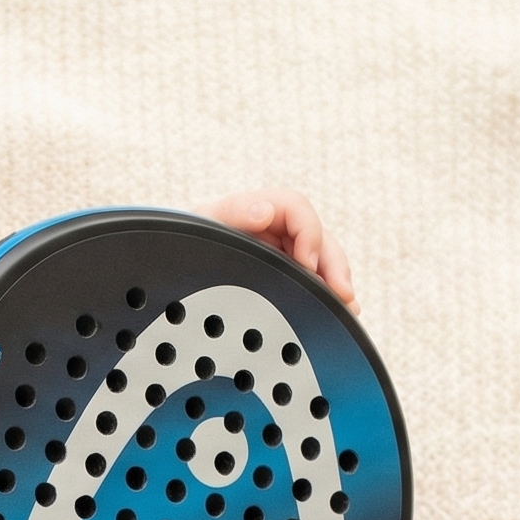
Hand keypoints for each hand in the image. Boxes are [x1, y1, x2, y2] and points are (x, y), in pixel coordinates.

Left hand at [199, 188, 356, 308]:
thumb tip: (266, 211)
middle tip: (343, 294)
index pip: (296, 208)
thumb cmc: (184, 242)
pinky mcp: (281, 273)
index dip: (309, 233)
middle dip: (334, 264)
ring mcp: (279, 251)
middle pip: (317, 237)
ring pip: (320, 260)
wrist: (171, 271)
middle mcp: (272, 227)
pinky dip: (326, 293)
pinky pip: (311, 278)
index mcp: (255, 209)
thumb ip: (234, 213)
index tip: (308, 262)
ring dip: (336, 282)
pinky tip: (338, 311)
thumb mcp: (202, 224)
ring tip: (348, 307)